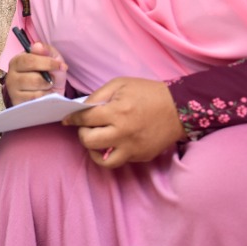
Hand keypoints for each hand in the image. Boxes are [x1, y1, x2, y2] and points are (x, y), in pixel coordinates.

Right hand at [4, 41, 67, 104]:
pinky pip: (35, 102)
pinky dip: (44, 98)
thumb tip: (37, 45)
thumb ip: (46, 50)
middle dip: (48, 80)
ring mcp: (12, 91)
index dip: (47, 63)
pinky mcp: (17, 103)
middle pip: (33, 78)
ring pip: (35, 92)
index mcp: (17, 61)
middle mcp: (11, 76)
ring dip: (47, 90)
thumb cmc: (49, 73)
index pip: (29, 60)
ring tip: (47, 87)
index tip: (61, 66)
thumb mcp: (52, 58)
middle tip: (52, 79)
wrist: (50, 93)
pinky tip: (44, 95)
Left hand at [61, 77, 185, 167]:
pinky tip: (113, 143)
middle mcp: (124, 133)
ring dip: (94, 151)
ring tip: (97, 141)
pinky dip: (112, 153)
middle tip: (87, 127)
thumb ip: (98, 95)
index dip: (72, 118)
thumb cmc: (148, 93)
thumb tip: (81, 109)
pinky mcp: (142, 156)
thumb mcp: (121, 84)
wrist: (179, 108)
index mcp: (117, 112)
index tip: (67, 119)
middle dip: (82, 133)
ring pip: (102, 161)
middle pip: (88, 141)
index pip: (85, 119)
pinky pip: (120, 160)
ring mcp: (133, 148)